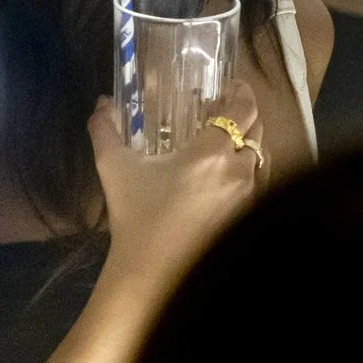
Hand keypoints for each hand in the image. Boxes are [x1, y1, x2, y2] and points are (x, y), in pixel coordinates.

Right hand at [90, 78, 261, 293]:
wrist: (153, 276)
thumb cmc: (136, 218)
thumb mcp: (115, 169)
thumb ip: (106, 130)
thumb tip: (101, 103)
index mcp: (210, 153)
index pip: (242, 110)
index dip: (241, 92)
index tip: (232, 86)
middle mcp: (238, 171)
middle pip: (257, 131)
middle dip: (245, 117)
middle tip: (226, 112)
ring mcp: (248, 198)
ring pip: (261, 159)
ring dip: (248, 145)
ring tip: (229, 143)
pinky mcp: (248, 218)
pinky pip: (259, 185)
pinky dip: (250, 172)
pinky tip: (229, 178)